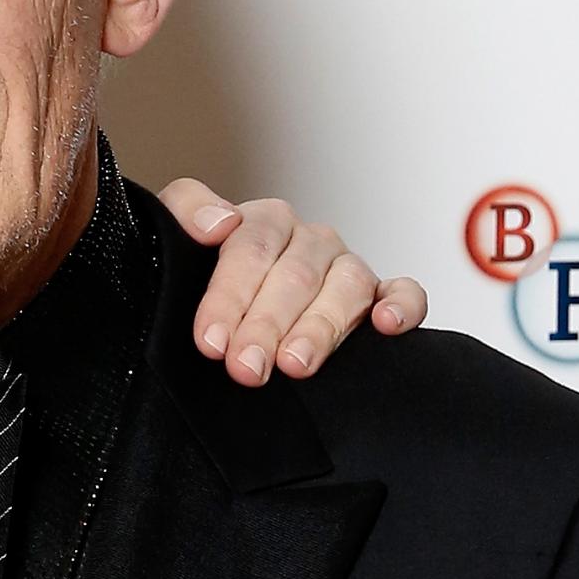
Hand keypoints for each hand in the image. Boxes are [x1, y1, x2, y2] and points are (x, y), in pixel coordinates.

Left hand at [160, 179, 427, 386]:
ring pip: (345, 287)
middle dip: (266, 325)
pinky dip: (403, 305)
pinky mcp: (380, 295)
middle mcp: (309, 240)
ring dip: (320, 328)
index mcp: (263, 222)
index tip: (210, 341)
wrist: (227, 308)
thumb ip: (184, 211)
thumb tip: (218, 223)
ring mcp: (346, 268)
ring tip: (294, 365)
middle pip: (293, 276)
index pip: (248, 249)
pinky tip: (386, 326)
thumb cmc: (199, 271)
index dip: (228, 296)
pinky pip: (405, 293)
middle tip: (246, 367)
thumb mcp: (172, 235)